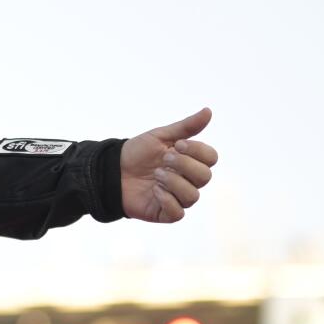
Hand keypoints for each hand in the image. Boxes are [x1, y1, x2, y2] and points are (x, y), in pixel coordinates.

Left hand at [120, 107, 217, 222]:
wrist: (112, 170)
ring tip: (156, 174)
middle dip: (184, 165)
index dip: (198, 151)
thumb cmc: (138, 153)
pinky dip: (167, 200)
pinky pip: (178, 212)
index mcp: (190, 161)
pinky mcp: (166, 213)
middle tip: (164, 158)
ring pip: (193, 196)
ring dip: (173, 182)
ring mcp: (178, 198)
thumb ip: (186, 127)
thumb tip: (208, 111)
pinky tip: (154, 190)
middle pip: (205, 176)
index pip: (211, 158)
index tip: (177, 144)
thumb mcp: (160, 136)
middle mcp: (188, 180)